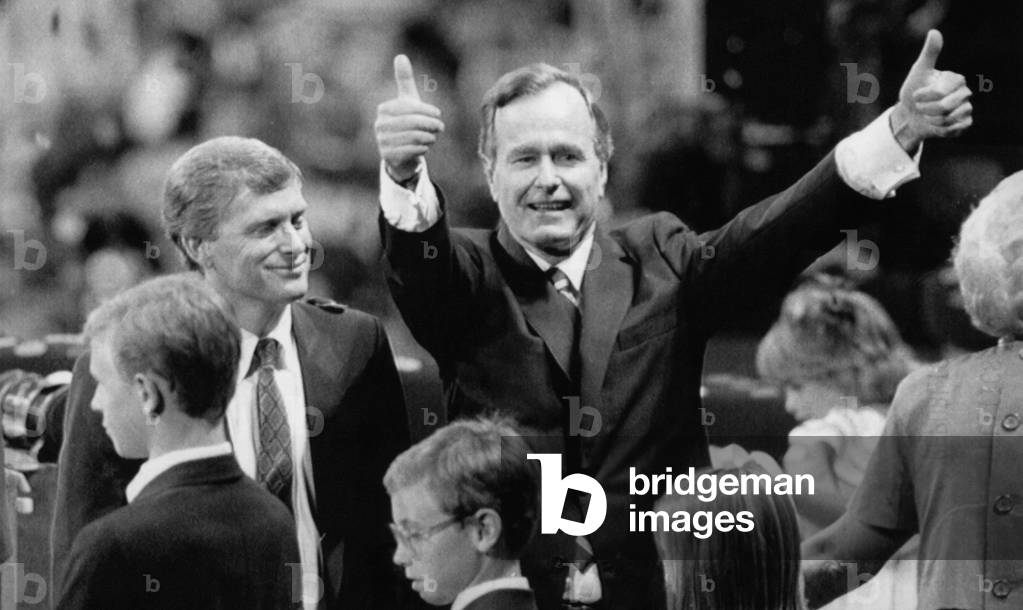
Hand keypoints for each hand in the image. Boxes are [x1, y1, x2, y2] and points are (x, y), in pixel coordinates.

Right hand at [374, 55, 444, 182]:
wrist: (400, 152)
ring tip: (433, 136)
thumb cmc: (406, 122)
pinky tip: (426, 146)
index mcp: (384, 109)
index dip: (427, 110)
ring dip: (428, 137)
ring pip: (413, 137)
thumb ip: (404, 80)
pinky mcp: (388, 156)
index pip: (409, 107)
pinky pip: (411, 150)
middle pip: (412, 122)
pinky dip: (423, 148)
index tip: (438, 114)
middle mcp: (380, 125)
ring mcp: (382, 142)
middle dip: (430, 125)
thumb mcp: (407, 101)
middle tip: (441, 127)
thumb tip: (400, 56)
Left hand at [892, 30, 971, 151]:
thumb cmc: (914, 91)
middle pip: (945, 107)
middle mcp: (965, 93)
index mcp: (956, 79)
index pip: (940, 91)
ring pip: (947, 119)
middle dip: (926, 109)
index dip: (923, 96)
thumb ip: (929, 54)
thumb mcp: (918, 71)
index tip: (916, 95)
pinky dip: (939, 129)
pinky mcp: (964, 124)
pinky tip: (935, 124)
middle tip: (920, 107)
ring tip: (927, 115)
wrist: (910, 115)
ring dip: (930, 120)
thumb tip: (934, 32)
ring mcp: (966, 109)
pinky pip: (953, 129)